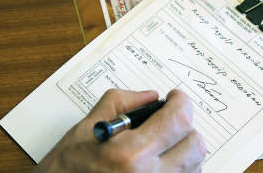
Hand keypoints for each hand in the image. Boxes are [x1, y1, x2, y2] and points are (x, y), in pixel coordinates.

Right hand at [34, 89, 204, 172]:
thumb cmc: (66, 170)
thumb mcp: (85, 129)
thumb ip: (120, 104)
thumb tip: (148, 96)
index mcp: (131, 155)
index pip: (178, 121)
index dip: (182, 103)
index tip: (176, 97)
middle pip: (195, 145)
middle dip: (185, 126)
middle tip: (168, 119)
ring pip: (195, 165)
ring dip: (183, 149)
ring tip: (160, 144)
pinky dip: (179, 168)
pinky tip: (158, 164)